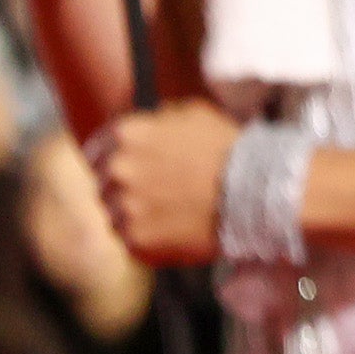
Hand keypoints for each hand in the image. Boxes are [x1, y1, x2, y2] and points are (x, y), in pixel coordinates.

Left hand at [88, 102, 238, 267]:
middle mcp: (118, 168)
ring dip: (134, 213)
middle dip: (125, 186)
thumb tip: (148, 122)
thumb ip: (160, 117)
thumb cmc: (230, 149)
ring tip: (168, 213)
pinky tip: (172, 230)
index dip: (116, 158)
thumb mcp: (196, 113)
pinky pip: (130, 240)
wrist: (255, 190)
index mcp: (126, 134)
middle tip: (156, 192)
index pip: (99, 148)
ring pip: (115, 213)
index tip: (133, 168)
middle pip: (105, 182)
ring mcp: (124, 205)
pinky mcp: (135, 237)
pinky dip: (147, 238)